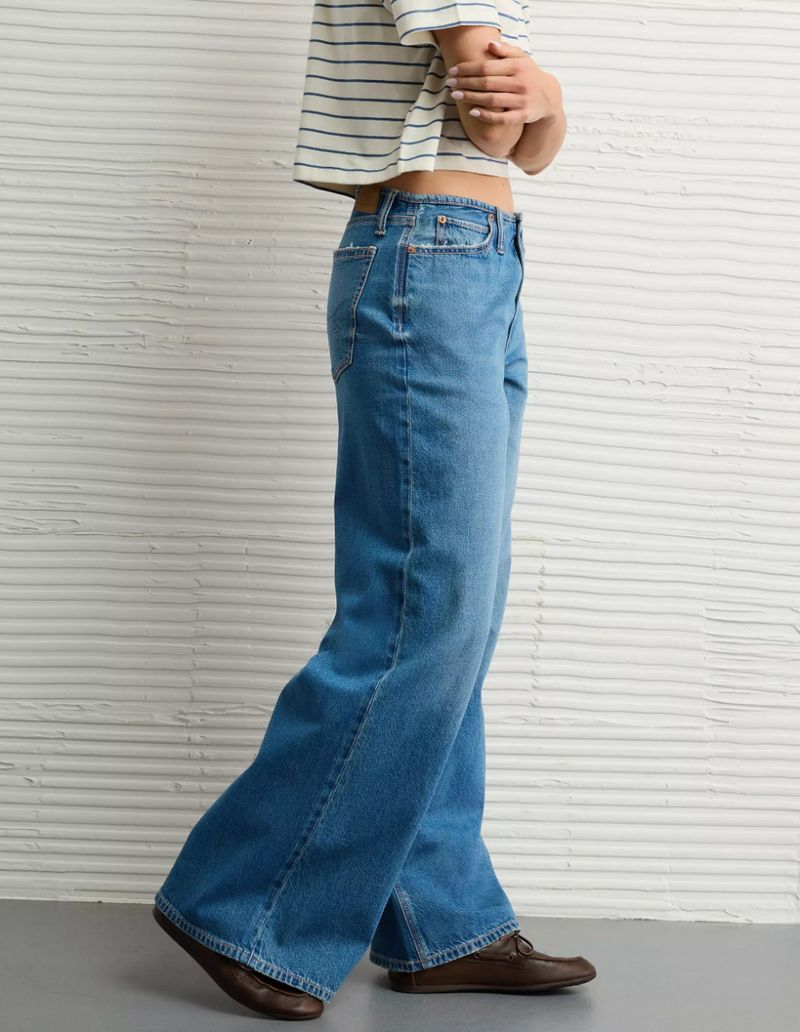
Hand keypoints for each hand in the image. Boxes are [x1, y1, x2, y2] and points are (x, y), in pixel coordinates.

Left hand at [446, 39, 562, 127]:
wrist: (549, 97)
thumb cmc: (529, 75)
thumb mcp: (522, 59)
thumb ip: (507, 51)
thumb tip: (490, 45)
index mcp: (517, 66)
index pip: (487, 67)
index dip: (468, 69)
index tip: (453, 71)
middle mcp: (520, 82)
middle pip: (487, 83)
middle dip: (466, 83)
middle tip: (450, 84)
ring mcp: (522, 100)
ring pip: (492, 100)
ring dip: (471, 98)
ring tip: (456, 96)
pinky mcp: (523, 115)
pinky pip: (502, 118)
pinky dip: (486, 115)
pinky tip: (473, 112)